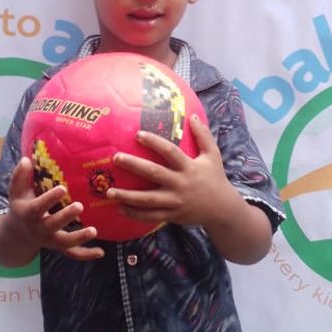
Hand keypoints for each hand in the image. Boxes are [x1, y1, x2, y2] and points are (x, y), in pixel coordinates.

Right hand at [4, 157, 101, 260]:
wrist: (17, 234)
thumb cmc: (21, 206)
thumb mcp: (16, 192)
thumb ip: (20, 176)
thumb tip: (26, 159)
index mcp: (29, 214)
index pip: (38, 207)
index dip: (49, 199)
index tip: (62, 188)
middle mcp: (39, 229)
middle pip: (52, 225)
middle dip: (66, 217)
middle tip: (80, 206)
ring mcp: (50, 240)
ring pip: (64, 243)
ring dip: (79, 238)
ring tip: (94, 231)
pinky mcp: (59, 247)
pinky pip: (72, 254)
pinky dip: (86, 255)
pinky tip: (101, 252)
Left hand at [108, 113, 240, 228]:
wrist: (222, 209)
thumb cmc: (215, 178)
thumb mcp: (213, 155)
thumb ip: (203, 135)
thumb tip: (192, 115)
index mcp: (189, 168)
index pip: (170, 152)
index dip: (154, 142)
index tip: (138, 134)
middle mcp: (180, 184)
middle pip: (154, 174)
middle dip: (134, 165)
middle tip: (116, 158)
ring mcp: (175, 202)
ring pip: (147, 200)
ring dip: (127, 196)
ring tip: (109, 191)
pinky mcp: (171, 216)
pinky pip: (150, 216)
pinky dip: (134, 214)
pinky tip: (119, 209)